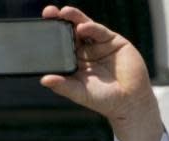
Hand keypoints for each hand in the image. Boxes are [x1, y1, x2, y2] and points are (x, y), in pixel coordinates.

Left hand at [39, 5, 162, 140]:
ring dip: (73, 19)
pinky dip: (90, 27)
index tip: (38, 30)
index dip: (50, 38)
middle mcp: (84, 52)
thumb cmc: (103, 100)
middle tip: (48, 12)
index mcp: (73, 64)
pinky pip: (99, 31)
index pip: (59, 47)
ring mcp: (98, 45)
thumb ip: (62, 86)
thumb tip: (44, 79)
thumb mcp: (79, 93)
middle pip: (70, 33)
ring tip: (63, 12)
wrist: (130, 101)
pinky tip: (82, 27)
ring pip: (84, 27)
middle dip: (59, 22)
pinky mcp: (113, 41)